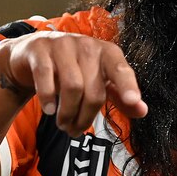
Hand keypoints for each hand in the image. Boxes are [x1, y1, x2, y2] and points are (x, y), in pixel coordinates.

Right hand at [0, 31, 147, 135]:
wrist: (34, 52)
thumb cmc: (73, 68)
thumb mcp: (99, 80)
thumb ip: (120, 96)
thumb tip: (142, 111)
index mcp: (107, 53)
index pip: (121, 69)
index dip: (128, 86)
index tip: (133, 100)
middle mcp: (88, 46)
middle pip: (93, 90)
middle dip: (85, 117)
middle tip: (75, 130)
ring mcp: (63, 45)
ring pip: (72, 85)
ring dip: (67, 112)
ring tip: (63, 124)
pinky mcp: (40, 49)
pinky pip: (46, 76)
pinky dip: (48, 97)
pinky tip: (49, 110)